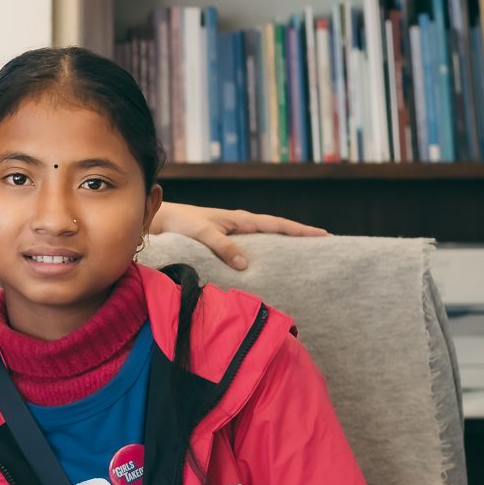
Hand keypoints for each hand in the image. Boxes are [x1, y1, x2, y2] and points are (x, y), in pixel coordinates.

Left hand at [151, 202, 327, 269]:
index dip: (300, 230)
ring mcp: (233, 232)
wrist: (159, 220)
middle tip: (323, 244)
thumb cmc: (179, 223)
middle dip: (299, 235)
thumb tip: (245, 265)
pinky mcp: (224, 241)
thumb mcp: (202, 233)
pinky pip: (251, 246)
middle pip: (277, 229)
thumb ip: (223, 246)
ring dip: (283, 244)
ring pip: (265, 238)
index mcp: (239, 219)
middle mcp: (239, 224)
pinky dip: (264, 252)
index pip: (277, 224)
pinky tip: (267, 264)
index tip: (324, 235)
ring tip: (302, 256)